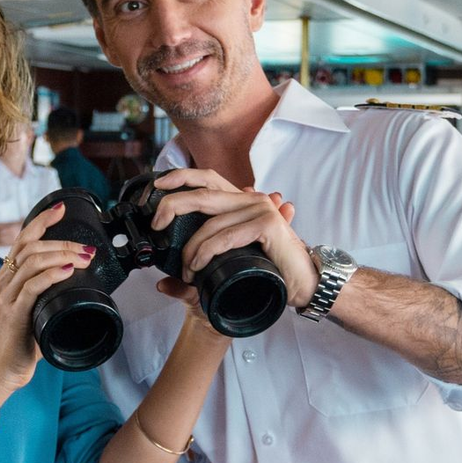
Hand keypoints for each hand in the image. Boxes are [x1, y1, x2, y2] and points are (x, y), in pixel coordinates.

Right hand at [0, 202, 95, 392]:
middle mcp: (4, 281)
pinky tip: (67, 271)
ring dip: (63, 255)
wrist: (2, 369)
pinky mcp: (13, 312)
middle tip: (88, 249)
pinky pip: (32, 285)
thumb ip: (49, 294)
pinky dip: (52, 274)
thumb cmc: (21, 341)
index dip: (42, 221)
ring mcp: (6, 295)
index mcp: (9, 277)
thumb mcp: (36, 310)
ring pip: (32, 261)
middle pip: (31, 246)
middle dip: (63, 242)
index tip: (61, 208)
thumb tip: (76, 282)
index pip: (23, 239)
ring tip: (84, 258)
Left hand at [150, 169, 317, 308]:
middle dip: (174, 204)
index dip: (181, 176)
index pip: (209, 178)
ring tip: (187, 270)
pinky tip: (198, 266)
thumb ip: (194, 279)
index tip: (157, 184)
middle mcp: (252, 199)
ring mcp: (261, 210)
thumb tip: (163, 283)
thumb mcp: (226, 271)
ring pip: (211, 222)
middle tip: (157, 223)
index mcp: (243, 201)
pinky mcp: (268, 225)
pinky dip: (207, 252)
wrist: (304, 287)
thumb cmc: (270, 274)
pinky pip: (226, 236)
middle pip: (204, 192)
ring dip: (191, 249)